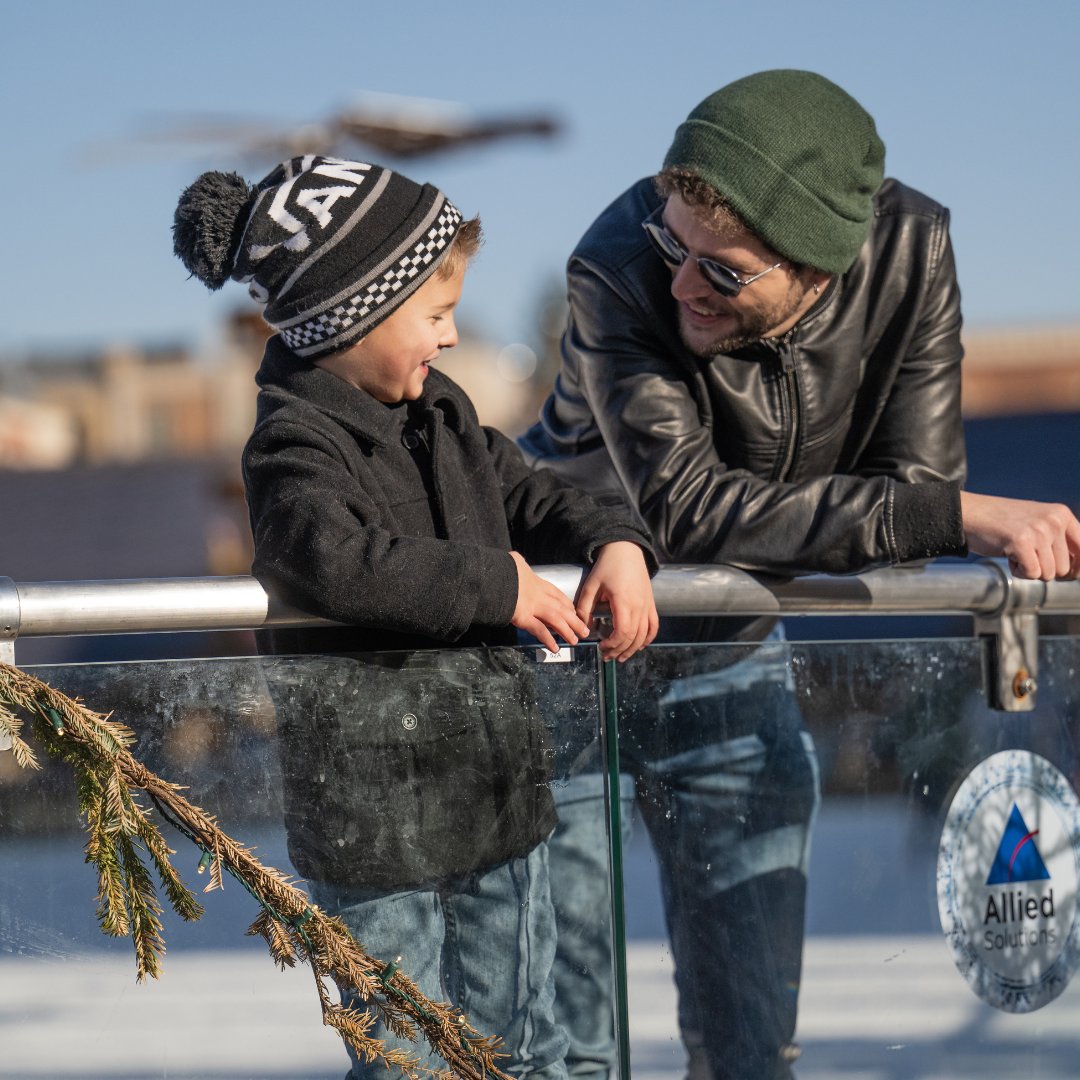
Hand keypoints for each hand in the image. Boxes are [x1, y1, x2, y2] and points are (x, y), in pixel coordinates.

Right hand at [510, 551, 591, 652]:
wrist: (493, 575)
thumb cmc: (502, 568)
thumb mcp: (515, 562)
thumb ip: (519, 563)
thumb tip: (517, 560)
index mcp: (537, 582)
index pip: (556, 594)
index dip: (566, 604)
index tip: (573, 611)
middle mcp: (538, 594)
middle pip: (561, 608)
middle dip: (574, 620)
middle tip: (584, 630)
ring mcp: (532, 606)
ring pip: (556, 619)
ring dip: (567, 631)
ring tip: (575, 641)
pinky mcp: (523, 617)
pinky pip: (539, 630)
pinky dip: (548, 640)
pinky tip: (555, 648)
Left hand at [575, 541, 658, 661]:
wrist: (626, 550)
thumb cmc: (607, 566)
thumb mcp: (591, 585)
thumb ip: (584, 608)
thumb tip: (584, 628)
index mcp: (623, 601)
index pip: (623, 632)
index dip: (613, 644)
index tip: (601, 647)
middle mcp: (639, 606)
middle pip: (633, 637)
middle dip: (619, 650)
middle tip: (606, 656)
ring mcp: (648, 605)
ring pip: (644, 635)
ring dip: (632, 649)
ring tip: (619, 657)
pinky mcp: (651, 603)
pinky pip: (654, 626)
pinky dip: (648, 639)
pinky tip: (639, 646)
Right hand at [961, 491, 1079, 579]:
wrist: (969, 513)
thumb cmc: (1000, 523)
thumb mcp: (1037, 524)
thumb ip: (1058, 540)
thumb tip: (1077, 572)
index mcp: (1061, 514)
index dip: (1077, 568)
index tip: (1068, 575)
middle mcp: (1054, 521)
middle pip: (1065, 568)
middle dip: (1045, 569)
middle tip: (1027, 557)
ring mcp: (1038, 530)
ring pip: (1049, 574)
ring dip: (1030, 571)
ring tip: (1016, 553)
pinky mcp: (1021, 541)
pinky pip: (1032, 574)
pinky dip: (1018, 572)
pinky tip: (1008, 556)